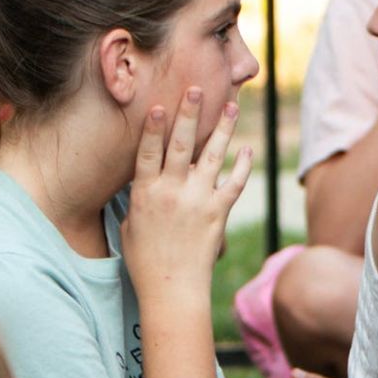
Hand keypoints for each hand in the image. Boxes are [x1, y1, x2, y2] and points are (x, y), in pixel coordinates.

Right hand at [119, 88, 252, 301]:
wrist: (173, 289)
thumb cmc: (145, 262)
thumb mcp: (129, 227)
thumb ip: (137, 202)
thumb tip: (141, 189)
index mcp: (144, 193)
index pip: (147, 151)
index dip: (154, 126)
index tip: (161, 104)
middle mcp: (171, 191)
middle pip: (181, 144)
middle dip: (190, 114)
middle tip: (198, 88)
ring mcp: (197, 201)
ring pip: (211, 156)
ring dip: (223, 129)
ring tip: (232, 106)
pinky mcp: (218, 213)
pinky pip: (234, 183)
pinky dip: (242, 165)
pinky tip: (247, 149)